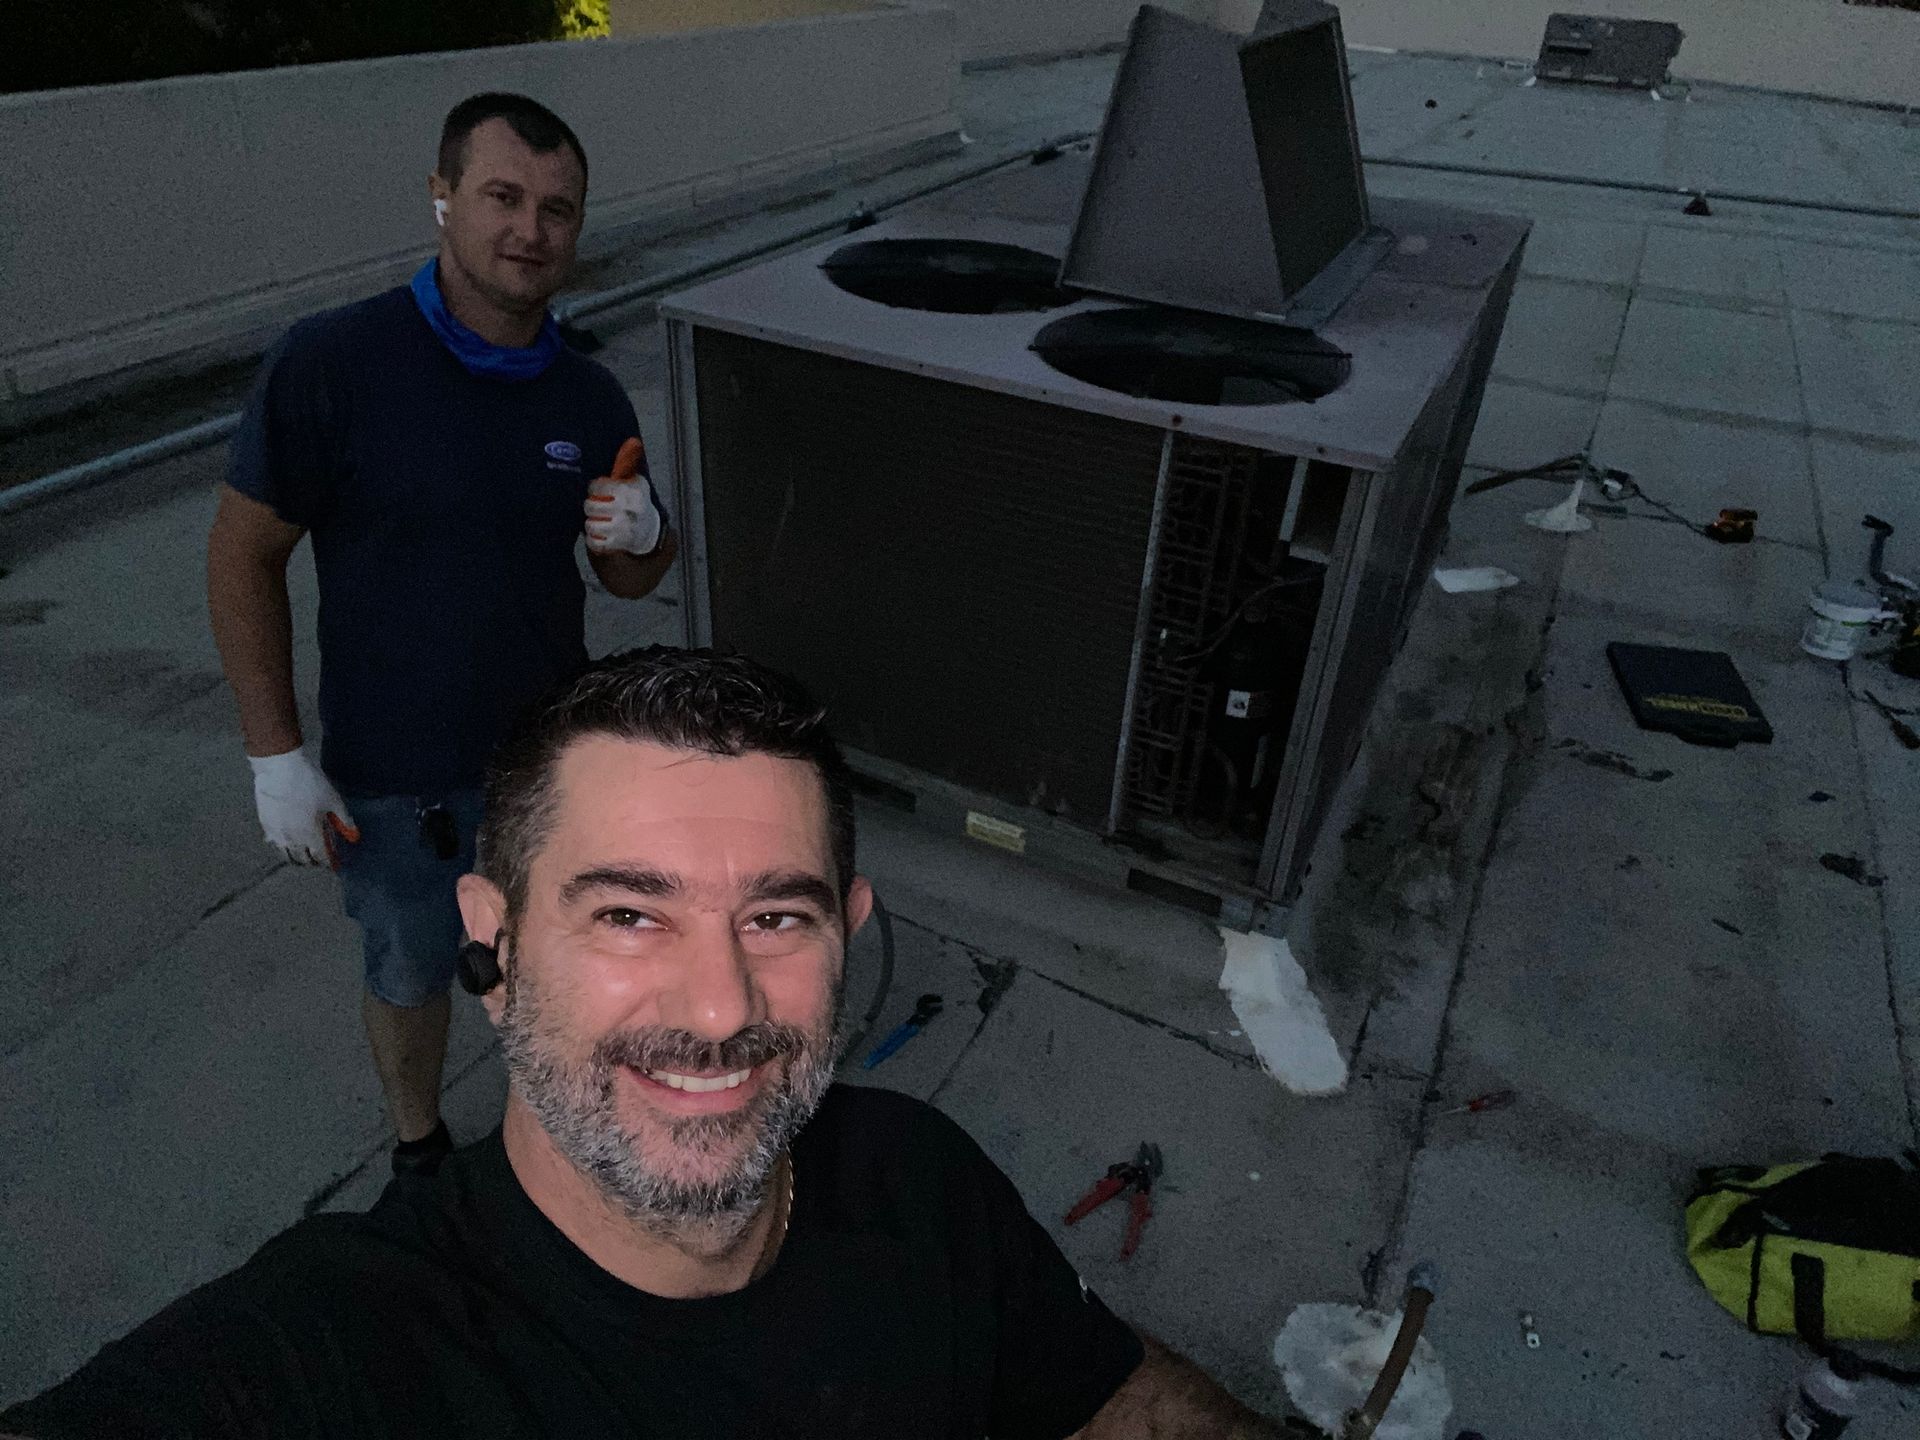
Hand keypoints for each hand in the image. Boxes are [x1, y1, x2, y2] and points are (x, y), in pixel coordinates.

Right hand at [248, 749, 358, 867]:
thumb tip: (354, 834)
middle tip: (318, 857)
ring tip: (303, 853)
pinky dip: (283, 846)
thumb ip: (344, 820)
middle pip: (302, 860)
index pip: (320, 857)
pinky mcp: (265, 825)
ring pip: (286, 856)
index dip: (328, 862)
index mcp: (311, 835)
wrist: (280, 770)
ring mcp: (276, 834)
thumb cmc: (310, 784)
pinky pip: (274, 844)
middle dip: (312, 861)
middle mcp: (292, 839)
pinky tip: (288, 840)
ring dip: (296, 858)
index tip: (333, 864)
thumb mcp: (333, 800)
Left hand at [584, 437, 662, 556]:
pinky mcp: (617, 545)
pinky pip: (593, 542)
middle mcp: (629, 510)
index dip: (595, 488)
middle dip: (591, 505)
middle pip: (591, 506)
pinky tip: (600, 533)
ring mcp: (623, 529)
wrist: (648, 532)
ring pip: (590, 524)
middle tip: (597, 505)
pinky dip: (593, 538)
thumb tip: (634, 440)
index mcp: (633, 491)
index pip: (599, 486)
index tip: (599, 489)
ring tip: (599, 520)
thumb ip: (629, 462)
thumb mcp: (635, 481)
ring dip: (592, 522)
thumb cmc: (635, 502)